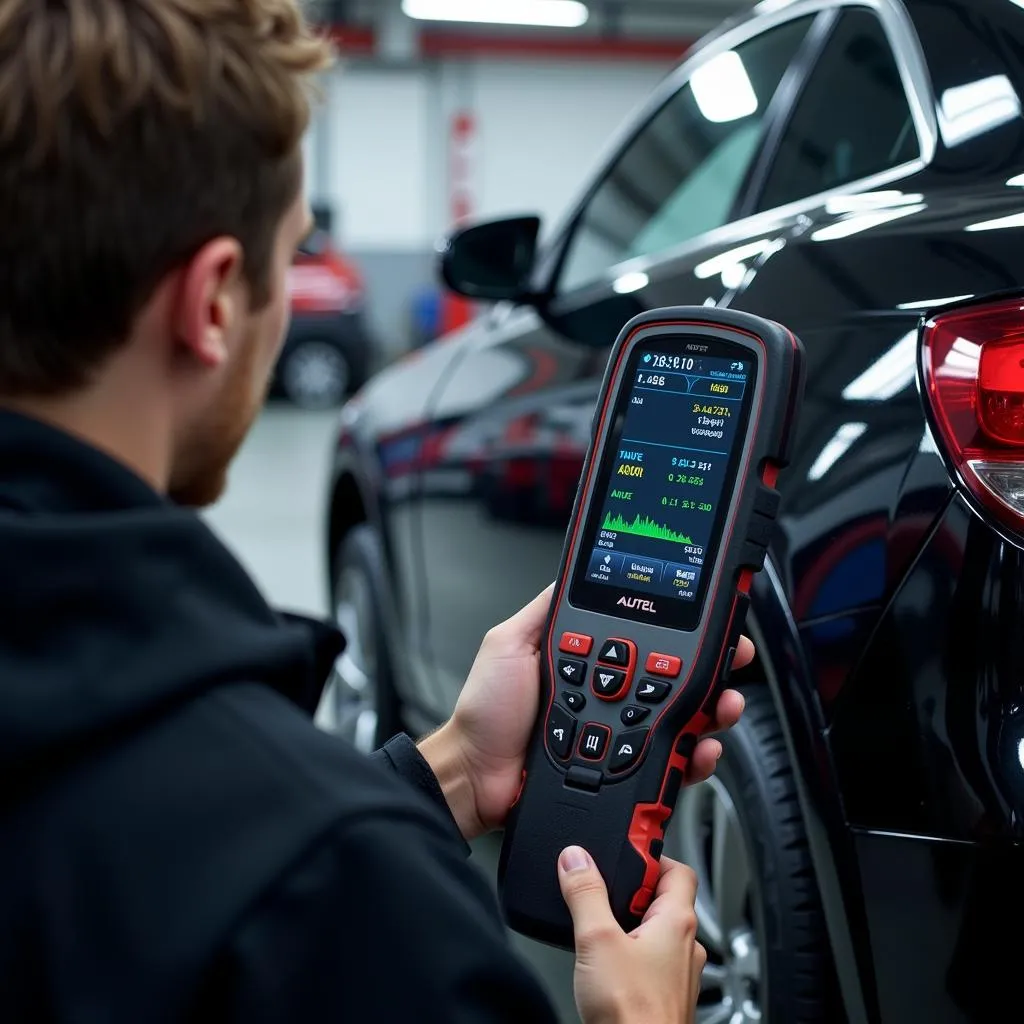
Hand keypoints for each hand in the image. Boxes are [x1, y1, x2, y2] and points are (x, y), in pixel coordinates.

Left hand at [418, 583, 753, 840]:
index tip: (713, 622)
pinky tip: (697, 748)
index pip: (648, 638)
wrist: (476, 776)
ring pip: (683, 720)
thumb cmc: (486, 712)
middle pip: (678, 678)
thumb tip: (574, 572)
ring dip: (712, 712)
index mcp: (590, 659)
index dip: (684, 630)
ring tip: (719, 707)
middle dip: (713, 670)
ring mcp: (620, 732)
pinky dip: (691, 756)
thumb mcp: (510, 643)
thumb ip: (546, 610)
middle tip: (733, 663)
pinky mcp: (624, 772)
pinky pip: (668, 763)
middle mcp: (611, 693)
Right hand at [560, 847, 703, 1023]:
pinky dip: (630, 951)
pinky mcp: (664, 996)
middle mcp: (686, 945)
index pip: (678, 868)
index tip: (624, 849)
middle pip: (664, 898)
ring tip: (599, 927)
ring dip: (630, 923)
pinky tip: (606, 963)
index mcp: (678, 922)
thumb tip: (576, 858)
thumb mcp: (596, 939)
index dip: (651, 854)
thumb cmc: (633, 1014)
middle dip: (632, 890)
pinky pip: (650, 960)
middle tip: (602, 890)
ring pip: (656, 931)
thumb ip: (585, 893)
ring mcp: (678, 974)